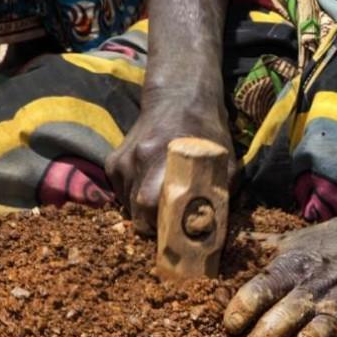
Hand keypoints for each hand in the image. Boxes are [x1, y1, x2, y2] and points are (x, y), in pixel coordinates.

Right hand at [105, 88, 234, 234]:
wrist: (178, 97)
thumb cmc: (204, 130)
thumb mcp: (223, 158)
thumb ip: (221, 190)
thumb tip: (217, 225)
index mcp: (163, 159)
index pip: (151, 206)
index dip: (162, 229)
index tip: (176, 239)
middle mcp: (137, 161)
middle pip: (137, 213)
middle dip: (154, 228)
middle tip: (171, 231)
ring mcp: (122, 162)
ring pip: (127, 207)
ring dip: (143, 214)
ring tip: (164, 209)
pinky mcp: (113, 163)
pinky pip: (121, 194)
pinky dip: (134, 201)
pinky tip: (151, 191)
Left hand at [223, 208, 336, 336]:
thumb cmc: (336, 241)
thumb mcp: (295, 237)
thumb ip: (260, 246)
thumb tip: (228, 244)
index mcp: (290, 268)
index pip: (260, 290)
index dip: (242, 309)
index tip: (230, 327)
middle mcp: (311, 292)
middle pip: (278, 324)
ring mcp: (336, 314)